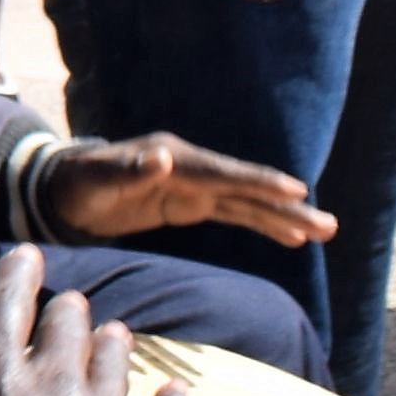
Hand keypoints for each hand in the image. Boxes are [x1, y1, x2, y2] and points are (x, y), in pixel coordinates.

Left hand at [32, 134, 334, 248]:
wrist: (66, 188)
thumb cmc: (79, 184)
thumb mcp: (97, 180)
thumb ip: (129, 171)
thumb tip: (162, 157)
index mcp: (175, 159)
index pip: (224, 174)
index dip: (259, 183)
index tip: (297, 191)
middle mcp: (192, 167)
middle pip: (247, 189)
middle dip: (288, 206)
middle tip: (329, 225)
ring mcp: (194, 184)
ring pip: (248, 204)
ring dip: (285, 217)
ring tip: (324, 232)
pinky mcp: (191, 203)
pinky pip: (235, 214)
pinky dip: (264, 224)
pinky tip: (291, 237)